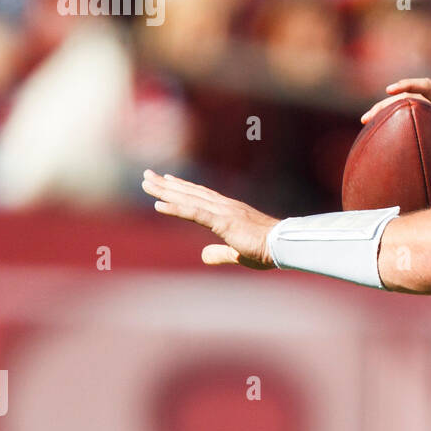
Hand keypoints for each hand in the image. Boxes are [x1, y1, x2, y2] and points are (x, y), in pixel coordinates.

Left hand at [141, 169, 279, 268]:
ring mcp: (222, 211)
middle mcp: (223, 206)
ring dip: (165, 191)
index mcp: (229, 212)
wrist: (283, 245)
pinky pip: (194, 213)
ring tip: (146, 182)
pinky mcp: (223, 221)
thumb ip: (220, 253)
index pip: (200, 197)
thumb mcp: (238, 254)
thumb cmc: (267, 249)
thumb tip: (203, 255)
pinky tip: (158, 205)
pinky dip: (175, 208)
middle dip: (166, 185)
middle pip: (189, 193)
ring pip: (188, 198)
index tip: (166, 180)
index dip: (182, 188)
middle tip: (147, 175)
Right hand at [361, 77, 430, 175]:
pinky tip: (389, 143)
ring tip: (370, 126)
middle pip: (412, 98)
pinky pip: (418, 122)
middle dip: (388, 104)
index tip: (390, 90)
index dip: (409, 85)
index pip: (428, 87)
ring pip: (412, 109)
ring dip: (391, 114)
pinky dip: (401, 127)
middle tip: (368, 118)